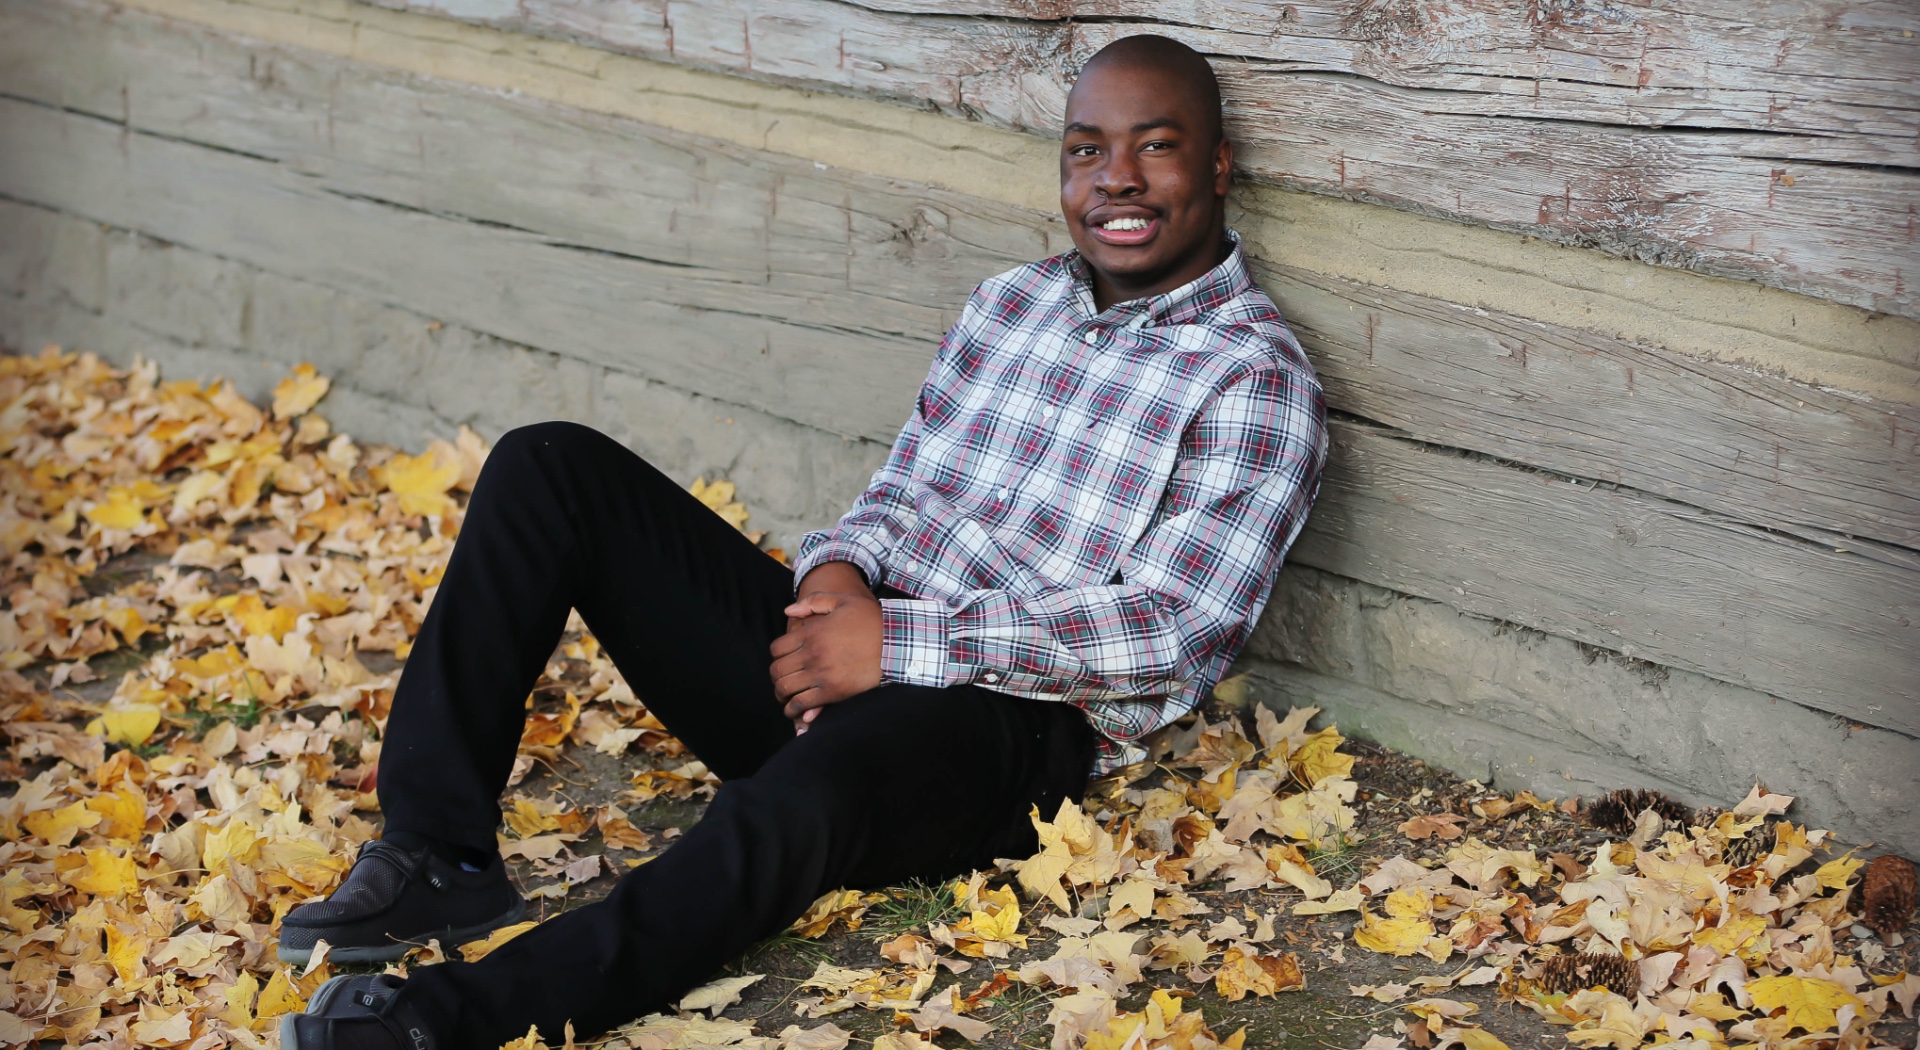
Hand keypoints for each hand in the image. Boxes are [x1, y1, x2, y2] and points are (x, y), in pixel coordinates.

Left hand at [770, 580, 882, 725]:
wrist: (897, 644)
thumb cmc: (872, 621)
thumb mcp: (844, 601)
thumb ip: (813, 602)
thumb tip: (788, 611)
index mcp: (812, 632)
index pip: (777, 648)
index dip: (777, 656)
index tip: (784, 660)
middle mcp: (812, 653)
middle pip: (778, 670)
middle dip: (776, 676)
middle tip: (782, 679)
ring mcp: (821, 674)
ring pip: (785, 688)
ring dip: (781, 694)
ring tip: (785, 696)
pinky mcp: (832, 692)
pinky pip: (802, 704)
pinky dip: (793, 709)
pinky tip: (795, 709)